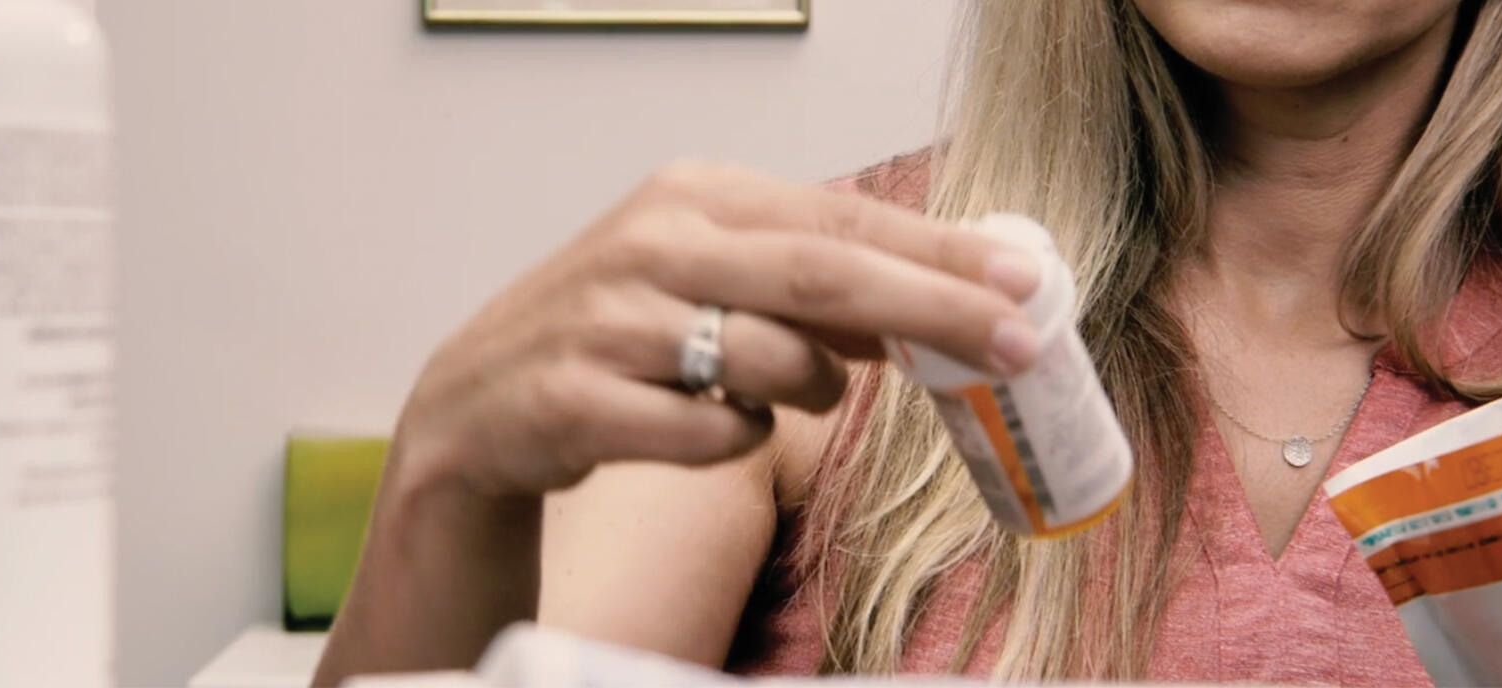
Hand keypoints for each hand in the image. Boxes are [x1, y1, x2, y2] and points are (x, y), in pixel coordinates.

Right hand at [392, 161, 1042, 498]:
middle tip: (1014, 341)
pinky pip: (713, 434)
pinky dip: (733, 439)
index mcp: (692, 195)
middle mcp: (652, 244)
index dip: (939, 252)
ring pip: (772, 362)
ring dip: (810, 389)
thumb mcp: (706, 275)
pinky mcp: (581, 400)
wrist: (479, 401)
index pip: (840, 219)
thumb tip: (938, 301)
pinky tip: (703, 425)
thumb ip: (808, 283)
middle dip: (932, 308)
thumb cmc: (614, 331)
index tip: (1022, 280)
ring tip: (793, 391)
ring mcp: (612, 322)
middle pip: (823, 276)